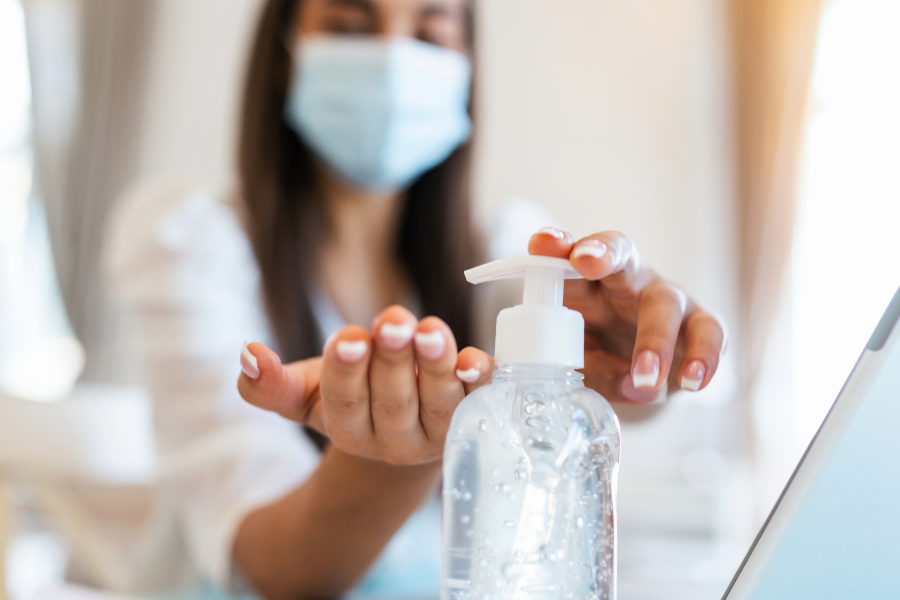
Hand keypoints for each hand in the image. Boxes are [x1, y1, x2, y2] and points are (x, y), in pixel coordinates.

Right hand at [238, 306, 492, 463]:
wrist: (403, 428)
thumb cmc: (351, 397)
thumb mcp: (305, 393)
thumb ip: (269, 384)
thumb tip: (247, 353)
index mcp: (348, 430)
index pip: (345, 402)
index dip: (348, 369)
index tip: (351, 336)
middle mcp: (394, 438)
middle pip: (394, 401)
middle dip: (393, 360)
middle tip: (394, 322)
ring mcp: (438, 431)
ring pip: (439, 403)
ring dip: (437, 365)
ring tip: (431, 331)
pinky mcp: (474, 416)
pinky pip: (481, 401)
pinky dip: (481, 380)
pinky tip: (478, 361)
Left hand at [529, 227, 726, 403]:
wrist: (642, 384)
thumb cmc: (600, 362)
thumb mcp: (582, 369)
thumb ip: (595, 373)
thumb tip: (636, 386)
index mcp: (585, 288)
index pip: (567, 260)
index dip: (556, 247)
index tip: (540, 244)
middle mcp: (626, 283)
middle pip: (620, 254)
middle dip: (603, 252)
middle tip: (584, 261)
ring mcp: (666, 300)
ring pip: (665, 300)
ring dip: (654, 338)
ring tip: (645, 376)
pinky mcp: (700, 323)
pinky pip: (710, 330)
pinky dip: (703, 355)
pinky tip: (693, 382)